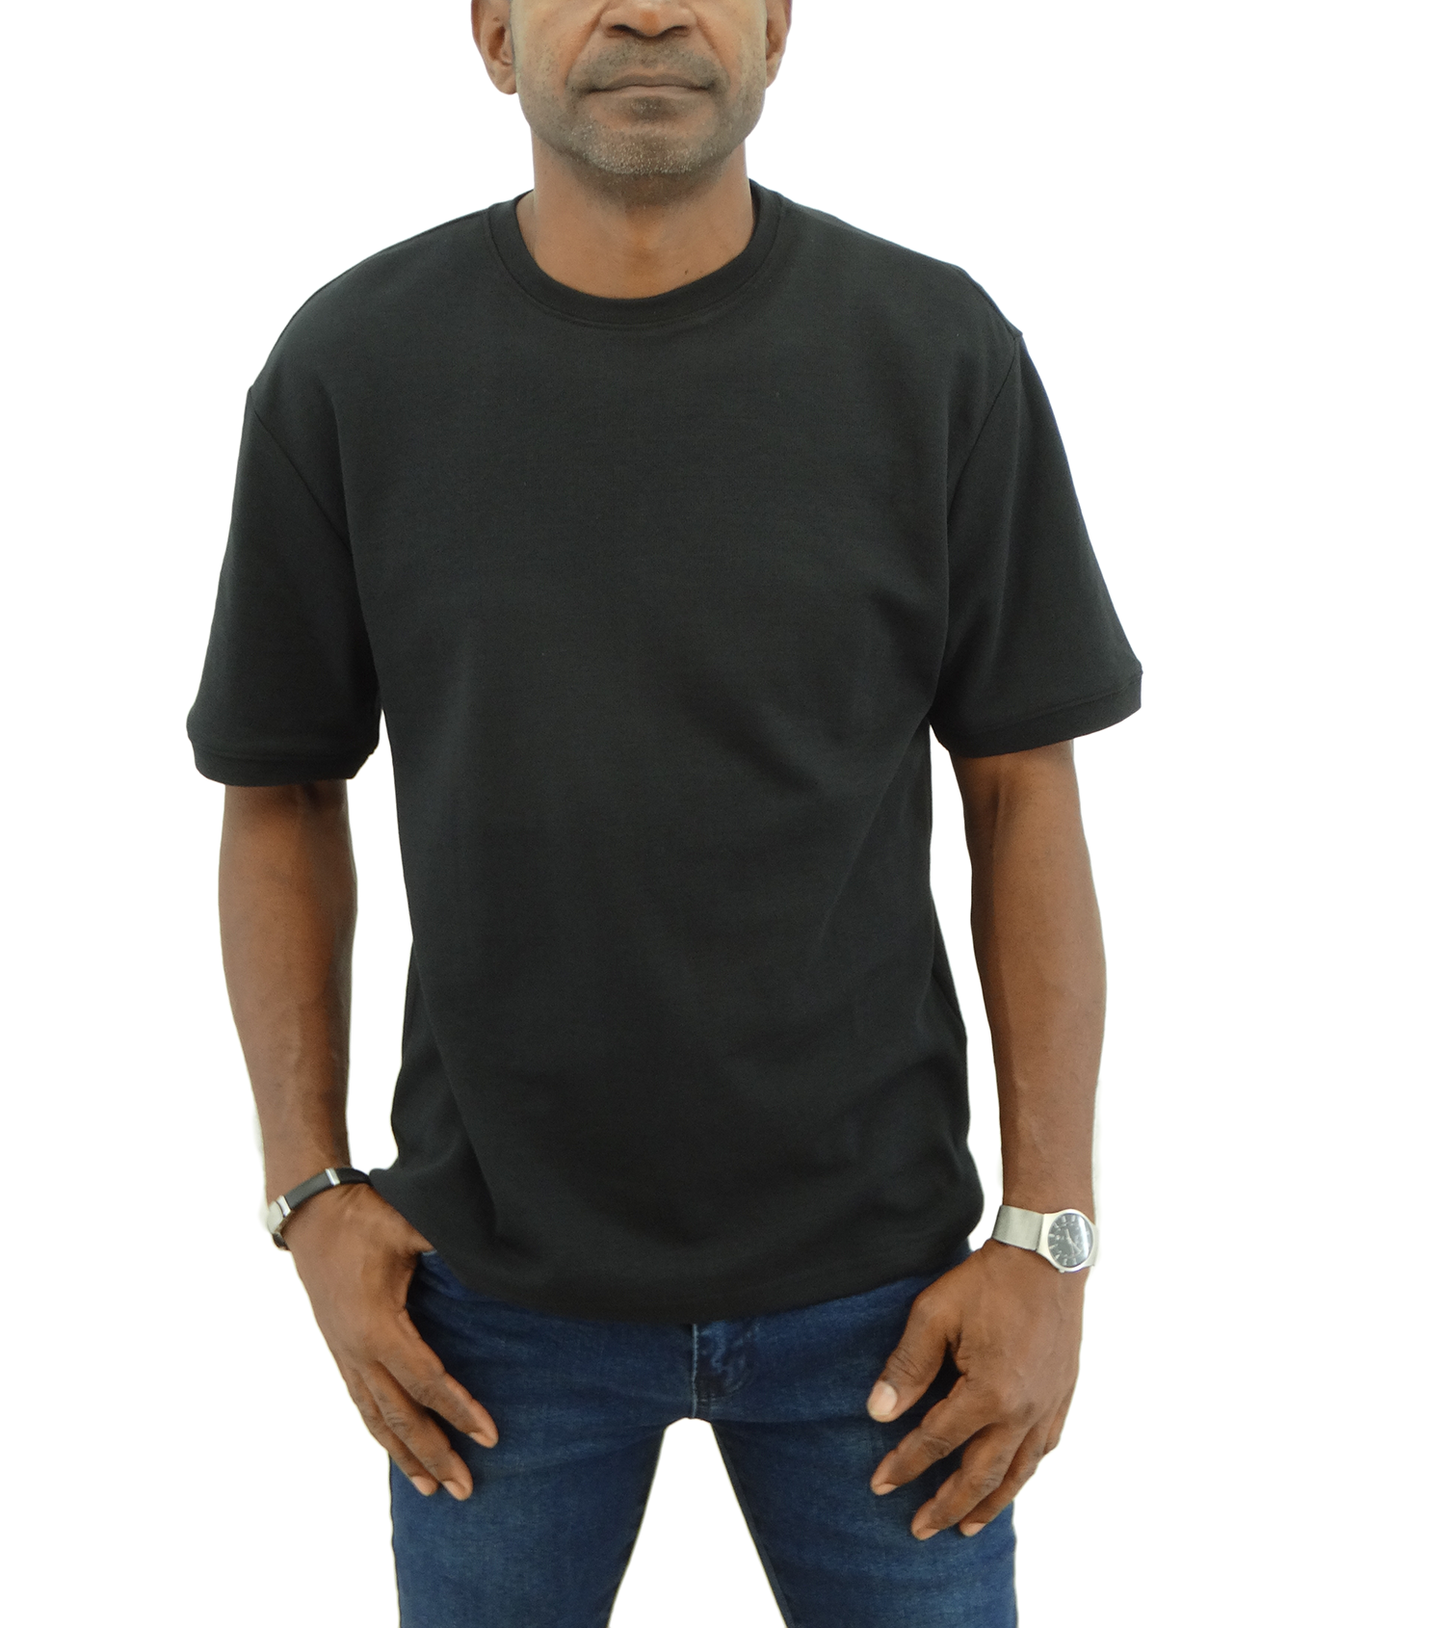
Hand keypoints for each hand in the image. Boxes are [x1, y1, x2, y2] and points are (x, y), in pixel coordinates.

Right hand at [282, 1182, 497, 1499]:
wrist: (311, 1215)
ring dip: (406, 1456)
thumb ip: (445, 1243)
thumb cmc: (363, 1218)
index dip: (459, 1410)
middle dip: (435, 1454)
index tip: (490, 1436)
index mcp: (378, 1325)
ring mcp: (346, 1355)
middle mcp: (358, 1351)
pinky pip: (362, 1404)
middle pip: (401, 1415)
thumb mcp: (407, 1225)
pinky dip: (381, 1434)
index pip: (427, 1381)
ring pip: (377, 1418)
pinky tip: (397, 1452)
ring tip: (433, 1489)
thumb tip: (488, 1253)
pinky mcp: (340, 1353)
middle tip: (467, 1489)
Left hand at [866, 1241, 1082, 1538]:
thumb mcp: (934, 1314)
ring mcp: (1048, 1407)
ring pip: (1017, 1473)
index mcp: (989, 1394)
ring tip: (967, 1528)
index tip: (878, 1486)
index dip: (904, 1466)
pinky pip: (1043, 1450)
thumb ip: (907, 1367)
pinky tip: (1011, 1481)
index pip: (936, 1443)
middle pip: (981, 1476)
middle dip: (947, 1506)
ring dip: (990, 1504)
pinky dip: (1023, 1473)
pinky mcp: (1062, 1396)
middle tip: (918, 1530)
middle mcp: (1023, 1412)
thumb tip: (878, 1414)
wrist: (1048, 1255)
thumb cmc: (987, 1281)